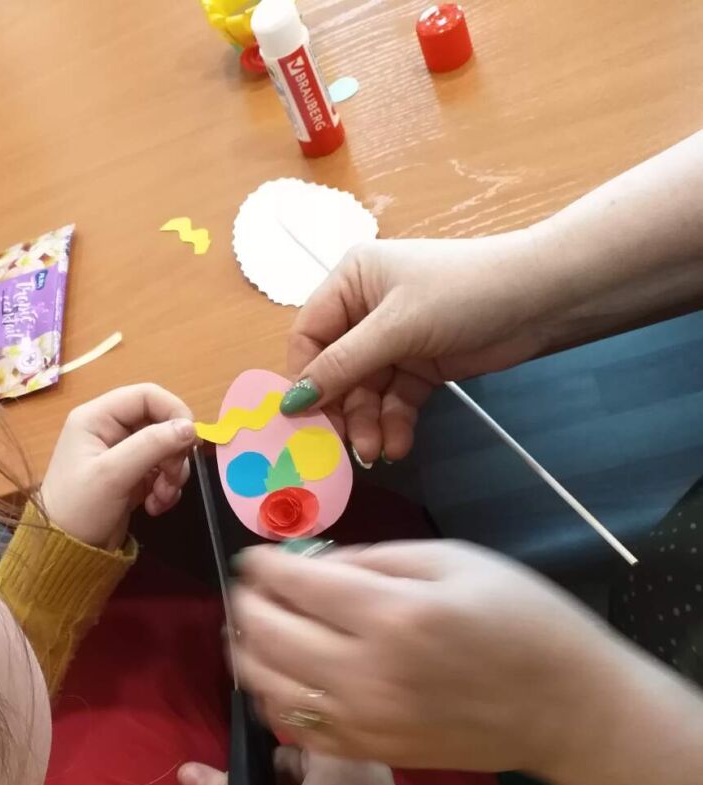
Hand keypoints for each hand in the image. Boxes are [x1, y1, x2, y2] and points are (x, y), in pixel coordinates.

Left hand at [40, 384, 194, 548]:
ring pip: (165, 449)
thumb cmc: (80, 507)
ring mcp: (121, 454)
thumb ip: (152, 446)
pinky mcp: (131, 476)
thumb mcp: (114, 474)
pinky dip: (166, 488)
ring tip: (161, 498)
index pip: (146, 395)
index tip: (191, 440)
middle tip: (172, 478)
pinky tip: (155, 507)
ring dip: (172, 474)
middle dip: (173, 452)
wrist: (67, 552)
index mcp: (96, 417)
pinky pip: (161, 471)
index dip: (174, 411)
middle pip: (160, 422)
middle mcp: (109, 430)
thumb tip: (191, 427)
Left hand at [228, 540, 633, 776]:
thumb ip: (373, 559)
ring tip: (252, 629)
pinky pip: (293, 725)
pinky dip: (271, 696)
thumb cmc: (521, 620)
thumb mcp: (455, 561)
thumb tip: (311, 565)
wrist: (566, 709)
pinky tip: (279, 674)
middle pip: (265, 634)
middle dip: (246, 604)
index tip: (255, 559)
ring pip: (266, 685)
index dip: (262, 567)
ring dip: (246, 651)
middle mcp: (366, 672)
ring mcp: (363, 720)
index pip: (294, 585)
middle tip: (252, 590)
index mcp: (393, 615)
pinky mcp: (367, 751)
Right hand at [285, 234, 556, 462]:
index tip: (303, 418)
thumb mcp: (396, 327)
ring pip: (365, 391)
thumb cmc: (463, 293)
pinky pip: (394, 400)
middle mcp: (365, 309)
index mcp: (351, 282)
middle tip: (347, 444)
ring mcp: (394, 339)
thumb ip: (342, 366)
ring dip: (368, 423)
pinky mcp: (421, 365)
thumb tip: (291, 403)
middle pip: (336, 370)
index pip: (309, 336)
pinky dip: (394, 423)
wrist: (543, 298)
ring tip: (378, 451)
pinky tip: (399, 444)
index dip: (304, 377)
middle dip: (343, 409)